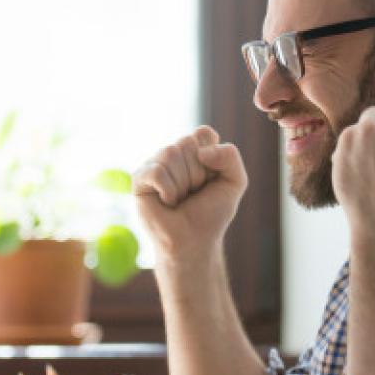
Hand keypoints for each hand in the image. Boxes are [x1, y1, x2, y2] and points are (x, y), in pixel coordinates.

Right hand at [133, 126, 246, 262]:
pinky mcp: (139, 179)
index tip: (211, 178)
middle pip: (187, 142)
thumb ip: (230, 156)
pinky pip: (156, 171)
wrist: (194, 241)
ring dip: (183, 184)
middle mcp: (173, 153)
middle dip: (197, 173)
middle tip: (194, 193)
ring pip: (170, 153)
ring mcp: (155, 164)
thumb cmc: (211, 213)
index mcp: (195, 150)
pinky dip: (169, 191)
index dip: (211, 157)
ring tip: (180, 199)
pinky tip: (167, 202)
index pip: (203, 133)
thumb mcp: (235, 182)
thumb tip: (202, 152)